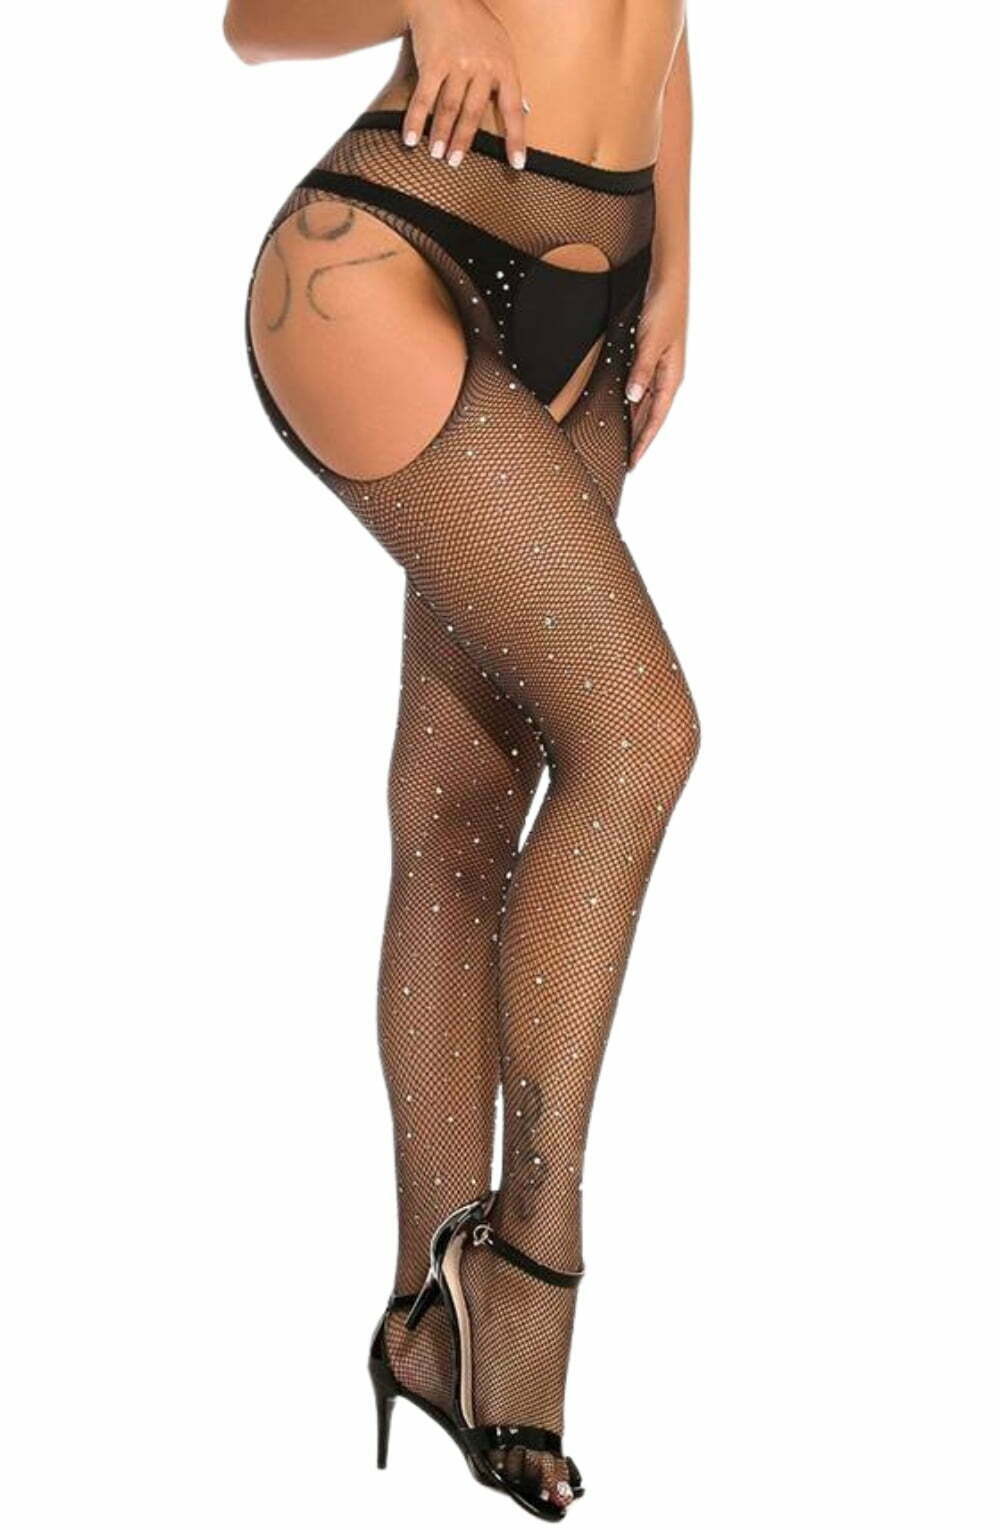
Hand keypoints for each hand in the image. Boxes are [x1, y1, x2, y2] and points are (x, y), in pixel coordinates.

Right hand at [401, 0, 526, 168]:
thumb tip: (525, 109)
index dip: (516, 138)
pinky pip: (423, 97)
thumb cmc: (475, 22)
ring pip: (449, 108)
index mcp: (504, 66)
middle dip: (464, 141)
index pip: (514, 109)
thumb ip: (508, 79)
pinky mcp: (433, 61)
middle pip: (473, 113)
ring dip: (441, 135)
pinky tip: (411, 138)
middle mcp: (482, 67)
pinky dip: (416, 120)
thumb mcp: (502, 46)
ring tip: (437, 155)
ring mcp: (457, 64)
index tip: (517, 164)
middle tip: (456, 163)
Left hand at [625, 270, 688, 468]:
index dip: (644, 442)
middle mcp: (668, 376)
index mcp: (672, 376)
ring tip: (624, 444)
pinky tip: (625, 411)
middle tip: (626, 462)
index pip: (656, 418)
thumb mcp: (650, 340)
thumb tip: (633, 397)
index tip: (633, 462)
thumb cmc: (664, 307)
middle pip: (651, 416)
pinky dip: (634, 404)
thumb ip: (642, 370)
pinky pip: (642, 389)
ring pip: (647, 404)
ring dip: (636, 424)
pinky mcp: (652, 357)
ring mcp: (661, 367)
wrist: (668, 281)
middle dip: (640, 439)